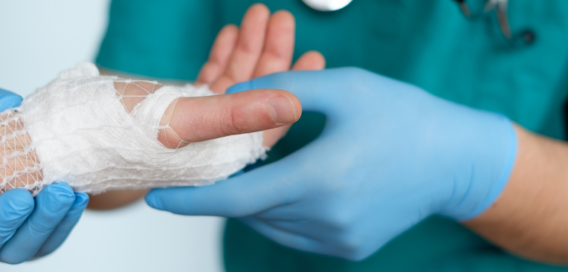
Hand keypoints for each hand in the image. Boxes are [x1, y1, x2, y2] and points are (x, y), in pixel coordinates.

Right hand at [0, 87, 89, 265]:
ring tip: (59, 192)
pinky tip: (77, 196)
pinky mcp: (41, 240)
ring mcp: (8, 242)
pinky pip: (52, 238)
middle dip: (3, 224)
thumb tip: (6, 107)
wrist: (40, 138)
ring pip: (20, 248)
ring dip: (41, 222)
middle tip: (22, 198)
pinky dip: (66, 220)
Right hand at [88, 4, 324, 208]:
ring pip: (231, 84)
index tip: (314, 56)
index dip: (295, 90)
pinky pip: (206, 80)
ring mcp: (191, 124)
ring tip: (261, 16)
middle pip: (254, 99)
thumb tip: (293, 106)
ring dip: (247, 49)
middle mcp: (209, 144)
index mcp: (217, 157)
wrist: (59, 133)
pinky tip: (231, 34)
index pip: (269, 126)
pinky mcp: (173, 107)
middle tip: (284, 21)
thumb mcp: (181, 119)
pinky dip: (220, 55)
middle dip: (271, 56)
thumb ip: (237, 115)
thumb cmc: (111, 134)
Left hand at [145, 68, 517, 259]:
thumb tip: (231, 96)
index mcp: (320, 178)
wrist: (453, 161)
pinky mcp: (347, 248)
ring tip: (246, 172)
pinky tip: (284, 186)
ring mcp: (337, 239)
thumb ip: (281, 88)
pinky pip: (293, 233)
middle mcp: (325, 218)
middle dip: (222, 191)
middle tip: (208, 167)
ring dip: (251, 201)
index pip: (237, 199)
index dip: (192, 199)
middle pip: (250, 211)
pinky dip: (278, 212)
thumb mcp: (344, 87)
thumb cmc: (403, 118)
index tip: (158, 198)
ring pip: (269, 223)